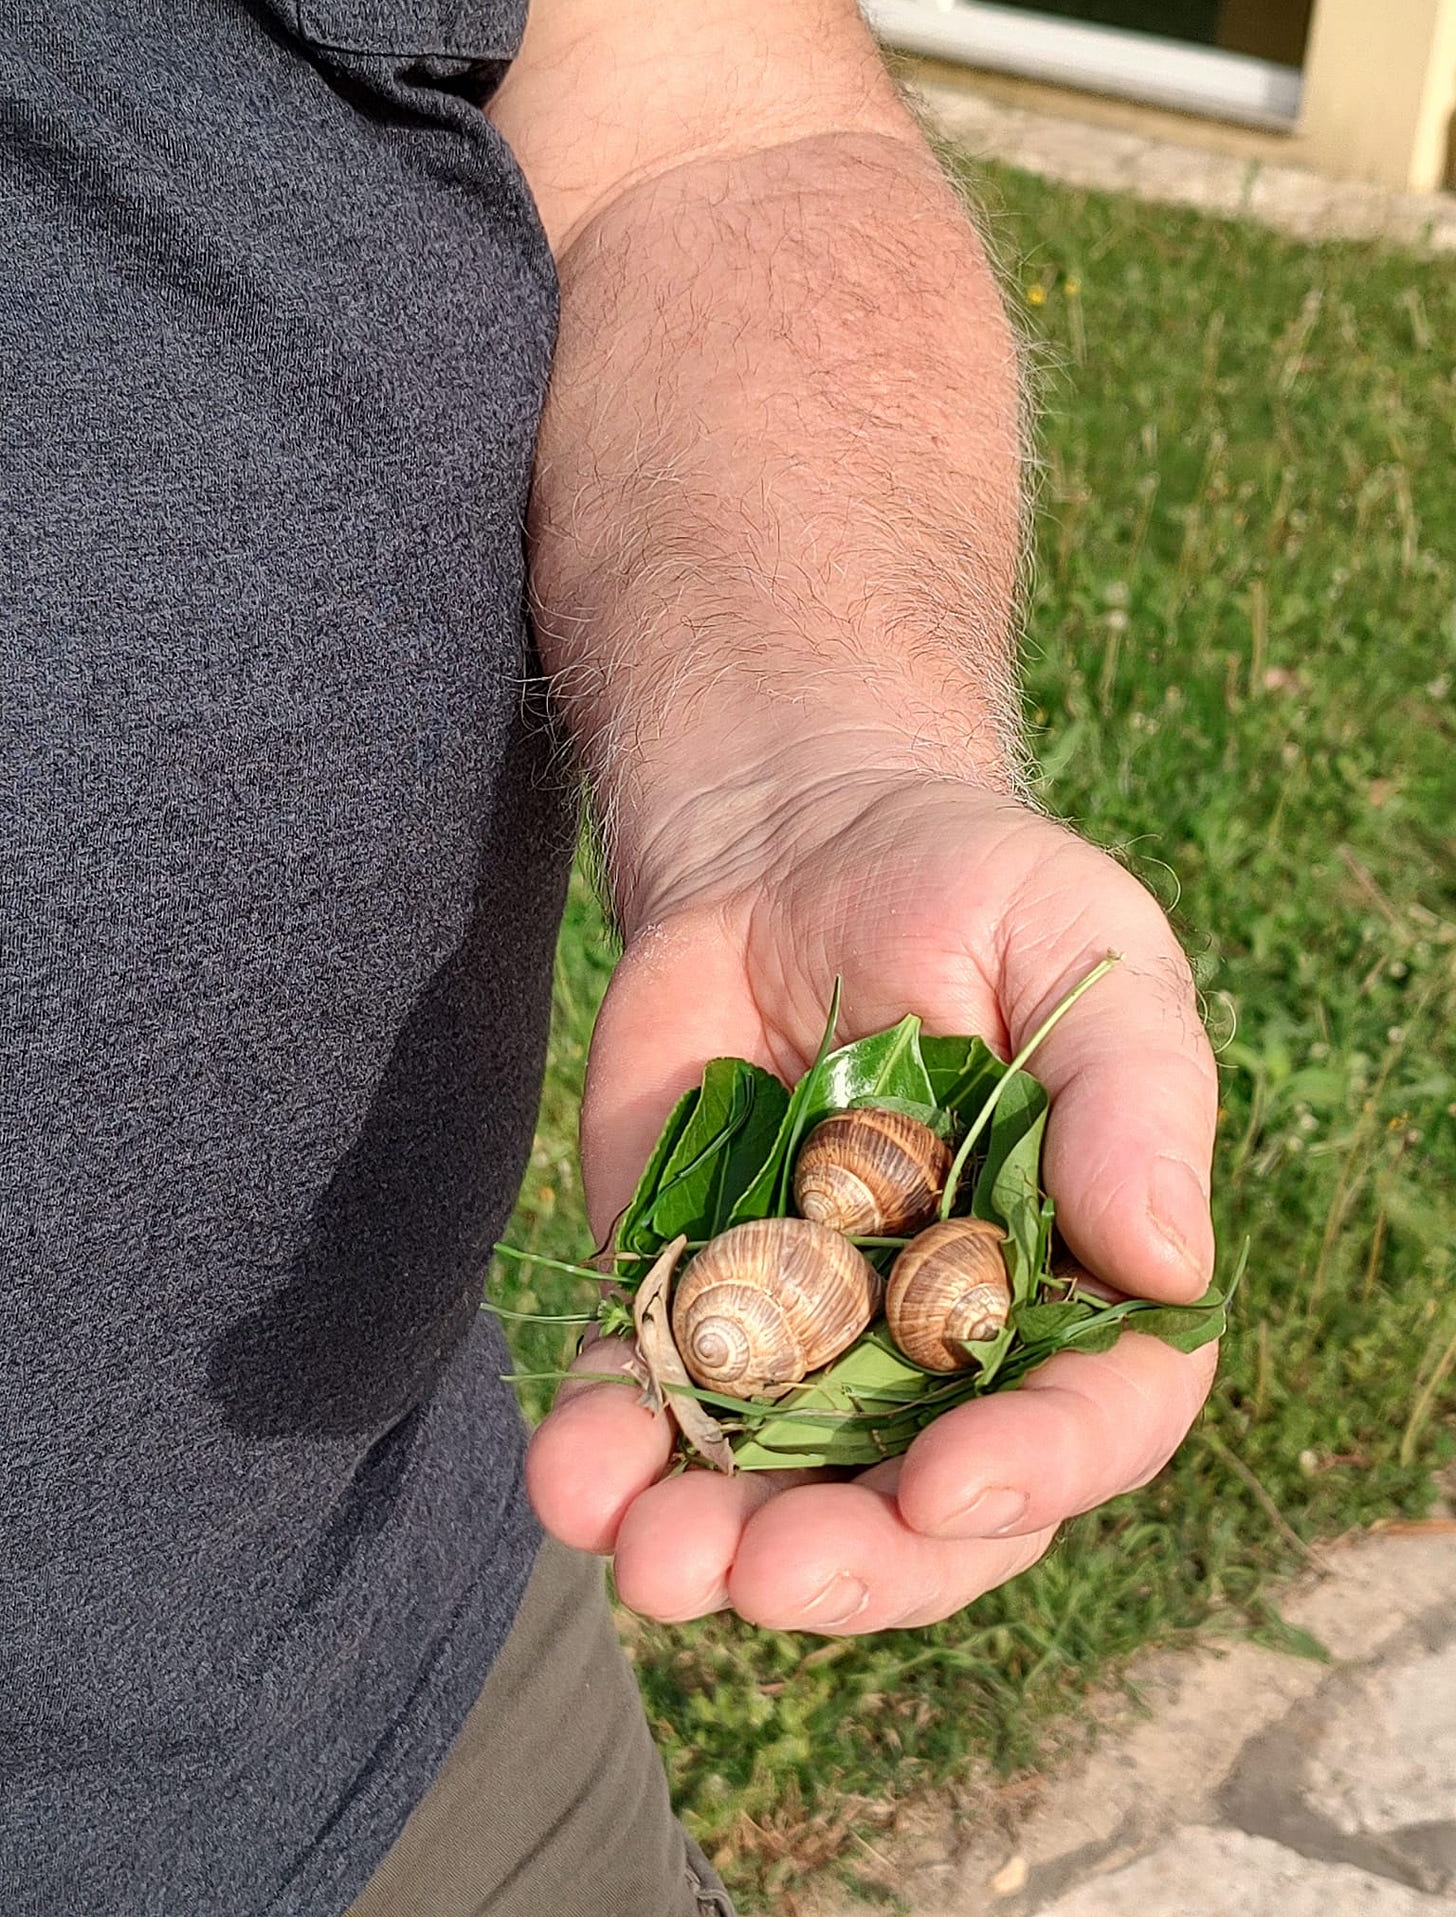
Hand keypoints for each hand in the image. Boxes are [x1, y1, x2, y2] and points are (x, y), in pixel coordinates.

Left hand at [525, 771, 1218, 1631]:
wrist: (790, 841)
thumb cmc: (969, 884)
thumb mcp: (1084, 949)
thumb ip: (1138, 1096)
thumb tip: (1174, 1267)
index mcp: (1078, 1275)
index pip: (1090, 1416)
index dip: (1034, 1471)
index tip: (950, 1484)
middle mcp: (950, 1338)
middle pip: (927, 1506)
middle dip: (858, 1562)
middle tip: (775, 1571)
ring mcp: (813, 1330)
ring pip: (782, 1488)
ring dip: (719, 1546)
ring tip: (653, 1564)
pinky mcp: (689, 1295)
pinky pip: (650, 1403)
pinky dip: (609, 1457)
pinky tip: (574, 1479)